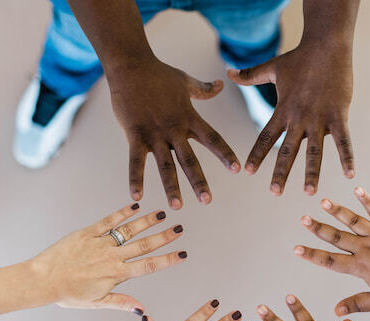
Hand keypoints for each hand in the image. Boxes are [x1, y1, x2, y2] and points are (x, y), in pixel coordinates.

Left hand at [29, 203, 186, 310]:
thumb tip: (142, 309)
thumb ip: (121, 302)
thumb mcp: (96, 303)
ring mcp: (100, 243)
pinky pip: (108, 221)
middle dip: (164, 237)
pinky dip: (122, 213)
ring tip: (163, 214)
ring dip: (148, 222)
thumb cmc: (67, 294)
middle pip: (144, 245)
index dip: (167, 260)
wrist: (42, 280)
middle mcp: (111, 257)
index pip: (148, 266)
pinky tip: (135, 206)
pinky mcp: (87, 233)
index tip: (182, 254)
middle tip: (179, 229)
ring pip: (129, 230)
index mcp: (115, 275)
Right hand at [109, 58, 239, 208]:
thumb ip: (204, 89)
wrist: (131, 65)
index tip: (238, 169)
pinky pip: (135, 161)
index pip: (212, 139)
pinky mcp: (135, 135)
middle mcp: (174, 129)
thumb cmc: (159, 73)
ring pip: (165, 165)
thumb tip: (222, 84)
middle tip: (207, 201)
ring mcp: (154, 134)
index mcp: (189, 118)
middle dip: (199, 181)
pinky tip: (136, 197)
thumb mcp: (185, 82)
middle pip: (190, 159)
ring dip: (171, 186)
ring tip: (177, 206)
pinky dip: (135, 179)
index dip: (225, 154)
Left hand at [228, 41, 354, 195]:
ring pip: (314, 151)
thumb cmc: (300, 57)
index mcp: (282, 110)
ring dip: (311, 173)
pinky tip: (349, 174)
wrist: (327, 45)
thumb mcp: (272, 67)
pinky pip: (343, 140)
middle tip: (274, 193)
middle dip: (280, 173)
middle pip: (287, 151)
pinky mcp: (339, 115)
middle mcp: (299, 118)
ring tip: (308, 193)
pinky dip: (346, 157)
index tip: (247, 171)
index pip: (266, 137)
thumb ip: (250, 75)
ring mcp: (319, 118)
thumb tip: (227, 73)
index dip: (257, 154)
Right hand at [295, 187, 369, 314]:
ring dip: (338, 211)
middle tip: (303, 219)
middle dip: (318, 228)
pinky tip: (357, 189)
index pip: (331, 261)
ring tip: (324, 201)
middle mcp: (368, 249)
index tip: (296, 248)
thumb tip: (335, 311)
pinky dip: (368, 200)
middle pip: (338, 237)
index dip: (312, 255)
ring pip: (354, 221)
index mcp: (362, 268)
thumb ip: (356, 304)